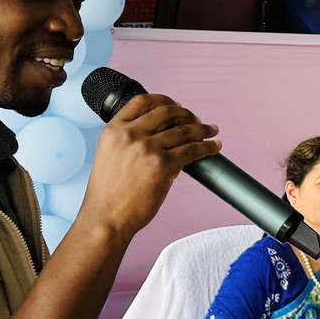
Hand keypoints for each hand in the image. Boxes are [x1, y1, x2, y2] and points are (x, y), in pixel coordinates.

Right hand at [80, 93, 219, 241]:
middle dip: (186, 114)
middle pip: (167, 112)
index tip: (176, 105)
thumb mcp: (110, 156)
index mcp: (114, 130)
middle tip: (197, 121)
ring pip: (184, 130)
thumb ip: (129, 141)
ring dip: (202, 130)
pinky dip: (207, 148)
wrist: (106, 218)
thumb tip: (160, 136)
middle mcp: (130, 134)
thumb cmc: (107, 195)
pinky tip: (213, 147)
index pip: (142, 102)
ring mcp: (147, 148)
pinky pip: (192, 151)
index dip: (164, 100)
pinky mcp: (162, 165)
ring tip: (211, 131)